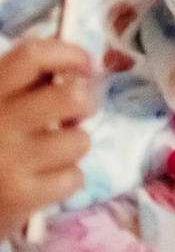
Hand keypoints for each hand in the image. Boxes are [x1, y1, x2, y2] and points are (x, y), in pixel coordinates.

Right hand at [0, 39, 94, 236]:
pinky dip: (66, 179)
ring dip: (72, 146)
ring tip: (51, 153)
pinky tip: (45, 181)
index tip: (86, 64)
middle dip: (84, 103)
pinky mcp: (22, 197)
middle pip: (70, 97)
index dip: (69, 54)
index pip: (33, 57)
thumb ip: (18, 88)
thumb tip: (74, 68)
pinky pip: (74, 176)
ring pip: (79, 140)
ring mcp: (11, 161)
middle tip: (74, 114)